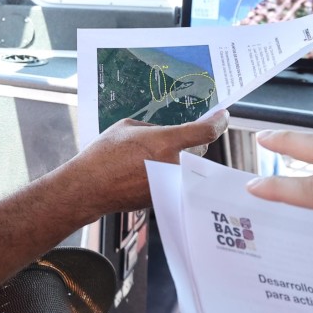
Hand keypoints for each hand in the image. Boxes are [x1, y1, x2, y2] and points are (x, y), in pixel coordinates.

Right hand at [76, 111, 228, 212]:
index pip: (205, 132)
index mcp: (165, 142)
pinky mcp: (163, 196)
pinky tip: (155, 165)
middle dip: (195, 139)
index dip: (218, 122)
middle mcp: (172, 164)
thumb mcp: (128, 127)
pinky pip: (177, 178)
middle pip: (199, 149)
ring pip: (189, 166)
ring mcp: (170, 183)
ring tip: (166, 150)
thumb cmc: (104, 153)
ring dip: (183, 156)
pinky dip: (172, 170)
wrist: (90, 186)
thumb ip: (153, 128)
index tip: (222, 116)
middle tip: (189, 130)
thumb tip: (164, 132)